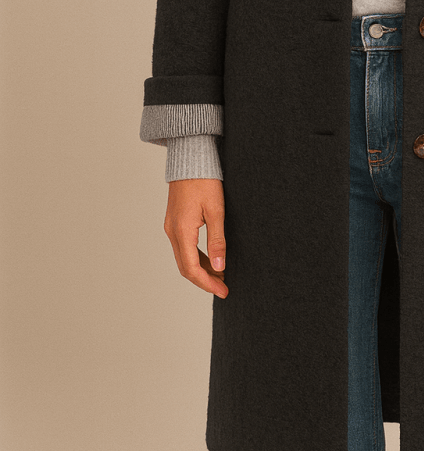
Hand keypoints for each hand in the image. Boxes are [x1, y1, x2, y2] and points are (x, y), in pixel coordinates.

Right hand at [164, 178, 228, 298]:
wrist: (190, 159)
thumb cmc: (205, 181)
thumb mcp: (216, 211)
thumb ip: (217, 240)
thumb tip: (220, 267)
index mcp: (182, 232)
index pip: (192, 269)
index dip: (207, 283)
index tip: (223, 291)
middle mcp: (172, 232)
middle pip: (185, 267)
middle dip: (204, 280)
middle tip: (224, 288)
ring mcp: (171, 227)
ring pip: (184, 258)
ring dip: (201, 270)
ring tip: (221, 276)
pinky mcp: (175, 221)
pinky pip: (184, 247)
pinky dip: (197, 257)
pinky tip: (211, 259)